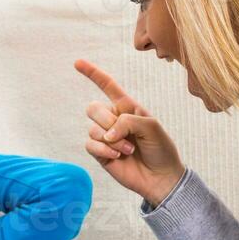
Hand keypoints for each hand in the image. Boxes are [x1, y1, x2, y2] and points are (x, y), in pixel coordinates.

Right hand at [73, 58, 184, 207]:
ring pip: (92, 129)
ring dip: (112, 140)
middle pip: (93, 108)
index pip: (107, 86)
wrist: (161, 177)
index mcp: (127, 106)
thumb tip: (105, 134)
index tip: (77, 62)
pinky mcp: (100, 153)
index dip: (92, 73)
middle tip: (125, 135)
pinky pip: (89, 144)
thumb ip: (127, 121)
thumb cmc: (160, 148)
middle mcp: (113, 119)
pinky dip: (104, 150)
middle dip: (106, 120)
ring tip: (129, 150)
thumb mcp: (151, 126)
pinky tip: (117, 156)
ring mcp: (105, 136)